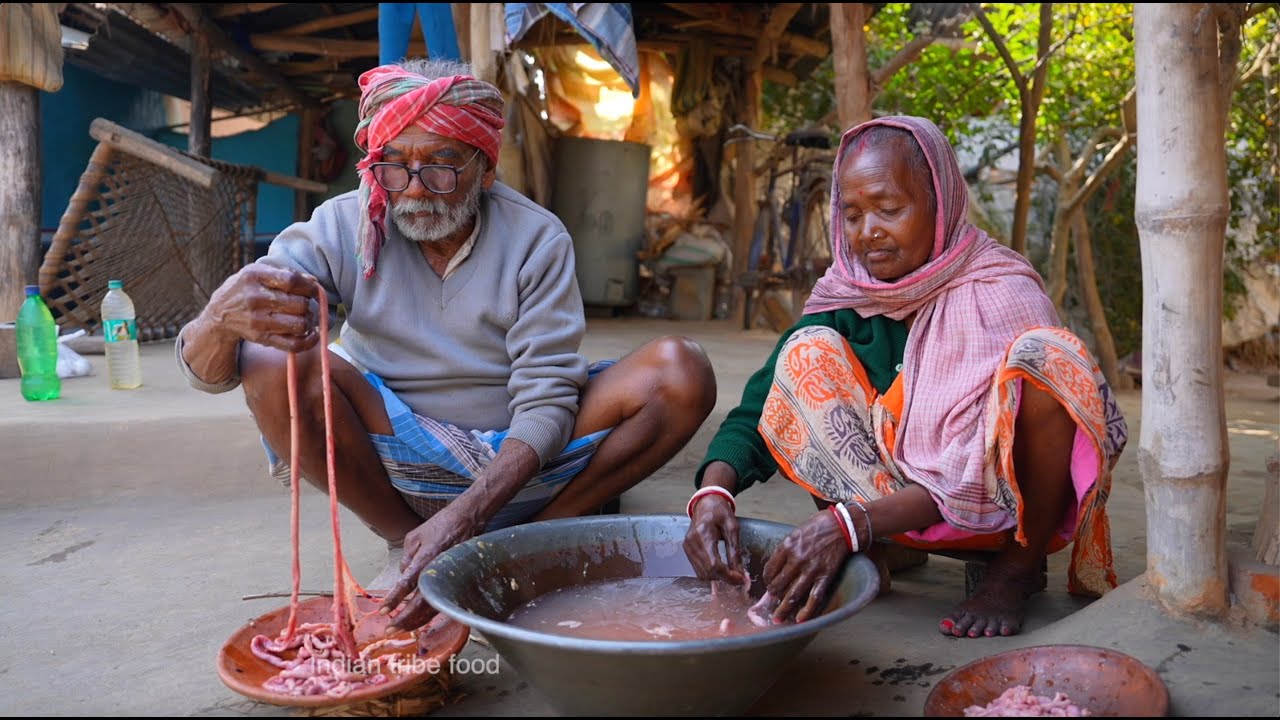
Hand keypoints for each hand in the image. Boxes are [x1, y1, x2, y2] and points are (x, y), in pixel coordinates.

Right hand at [204, 265, 320, 351]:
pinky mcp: (261, 338)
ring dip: (309, 321)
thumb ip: (285, 273)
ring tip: (305, 317)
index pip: (291, 280)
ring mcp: (258, 320)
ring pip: (299, 324)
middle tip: (306, 304)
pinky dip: (308, 341)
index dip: (309, 286)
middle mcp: (255, 298)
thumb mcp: (258, 273)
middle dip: (309, 304)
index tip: (313, 289)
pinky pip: (293, 344)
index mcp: (254, 276)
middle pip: (299, 304)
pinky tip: (311, 334)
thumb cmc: (245, 290)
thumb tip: (314, 282)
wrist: (220, 316)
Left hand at [379, 502, 482, 632]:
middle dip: (404, 619)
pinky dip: (429, 614)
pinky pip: (441, 603)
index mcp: (425, 558)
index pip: (407, 584)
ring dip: (416, 621)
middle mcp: (437, 572)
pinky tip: (419, 620)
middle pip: (420, 603)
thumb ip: (406, 558)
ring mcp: (449, 578)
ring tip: (402, 628)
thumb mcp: (414, 536)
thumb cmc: (441, 526)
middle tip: (390, 629)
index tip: (383, 612)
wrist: (467, 520)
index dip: (394, 599)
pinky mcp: (456, 582)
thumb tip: (402, 576)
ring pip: (433, 608)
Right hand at [683, 489, 745, 585]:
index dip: (728, 576)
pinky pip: (697, 569)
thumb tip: (740, 572)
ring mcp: (687, 547)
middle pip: (707, 572)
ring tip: (730, 573)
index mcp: (704, 533)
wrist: (705, 503)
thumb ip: (735, 551)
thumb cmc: (720, 512)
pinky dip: (709, 573)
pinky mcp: (686, 549)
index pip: (714, 565)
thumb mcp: (732, 528)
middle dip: (725, 579)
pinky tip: (720, 568)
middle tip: (739, 577)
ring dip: (717, 577)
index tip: (741, 579)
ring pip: (702, 573)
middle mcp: (692, 542)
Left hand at [762, 509, 848, 623]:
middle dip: (773, 595)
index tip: (769, 584)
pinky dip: (807, 611)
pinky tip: (800, 620)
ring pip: (793, 595)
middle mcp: (796, 559)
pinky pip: (814, 598)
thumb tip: (777, 568)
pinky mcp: (825, 576)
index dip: (767, 580)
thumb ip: (785, 550)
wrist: (841, 526)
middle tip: (772, 601)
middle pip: (778, 584)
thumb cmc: (817, 527)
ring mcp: (811, 569)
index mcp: (786, 547)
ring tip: (778, 619)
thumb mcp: (794, 533)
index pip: (769, 570)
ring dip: (783, 609)